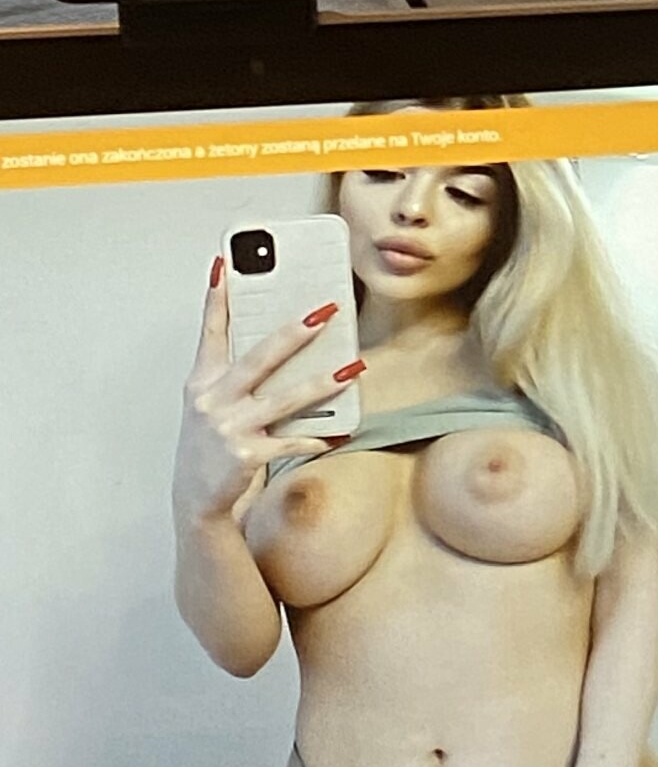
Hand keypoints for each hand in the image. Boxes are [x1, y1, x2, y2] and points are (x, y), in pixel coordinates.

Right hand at [172, 256, 359, 525]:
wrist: (195, 500)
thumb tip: (277, 343)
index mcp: (201, 383)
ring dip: (323, 382)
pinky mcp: (246, 455)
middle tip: (324, 312)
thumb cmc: (208, 446)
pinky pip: (291, 442)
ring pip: (285, 398)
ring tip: (353, 368)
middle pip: (259, 358)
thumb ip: (231, 375)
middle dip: (293, 333)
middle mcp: (212, 400)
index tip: (223, 265)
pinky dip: (317, 438)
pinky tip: (340, 432)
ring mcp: (229, 428)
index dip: (216, 298)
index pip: (210, 332)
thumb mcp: (208, 405)